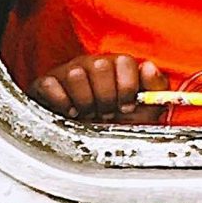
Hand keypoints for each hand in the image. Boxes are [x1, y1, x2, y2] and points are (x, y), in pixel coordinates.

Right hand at [30, 54, 168, 120]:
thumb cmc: (114, 122)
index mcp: (116, 66)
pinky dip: (61, 103)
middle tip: (105, 114)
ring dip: (84, 102)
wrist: (82, 141)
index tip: (125, 107)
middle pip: (100, 66)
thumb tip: (148, 67)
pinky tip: (69, 113)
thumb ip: (155, 89)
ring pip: (76, 75)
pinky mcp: (46, 83)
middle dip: (105, 98)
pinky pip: (50, 85)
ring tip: (87, 114)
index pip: (125, 61)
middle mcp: (91, 64)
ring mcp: (67, 71)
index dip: (127, 88)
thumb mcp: (142, 111)